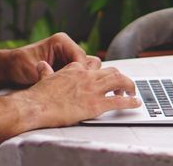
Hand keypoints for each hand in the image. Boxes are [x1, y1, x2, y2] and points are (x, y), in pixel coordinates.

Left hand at [7, 32, 100, 86]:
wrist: (10, 68)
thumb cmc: (19, 64)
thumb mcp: (33, 70)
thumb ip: (50, 77)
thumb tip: (63, 86)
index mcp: (61, 42)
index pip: (81, 57)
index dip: (82, 73)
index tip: (78, 87)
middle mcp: (67, 48)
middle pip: (89, 63)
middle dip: (85, 78)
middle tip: (76, 92)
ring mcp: (68, 58)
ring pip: (87, 70)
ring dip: (82, 81)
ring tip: (73, 94)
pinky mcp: (68, 68)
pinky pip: (80, 76)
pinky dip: (77, 84)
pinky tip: (70, 94)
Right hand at [14, 60, 138, 129]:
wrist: (36, 106)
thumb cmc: (38, 96)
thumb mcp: (43, 78)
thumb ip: (46, 72)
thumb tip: (42, 66)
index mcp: (74, 69)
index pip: (94, 66)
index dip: (101, 73)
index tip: (104, 78)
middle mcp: (86, 75)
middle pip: (111, 71)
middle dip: (119, 78)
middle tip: (122, 86)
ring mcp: (92, 89)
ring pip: (119, 80)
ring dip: (129, 86)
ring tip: (132, 92)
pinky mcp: (95, 104)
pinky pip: (119, 101)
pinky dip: (130, 102)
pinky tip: (135, 103)